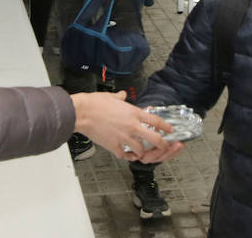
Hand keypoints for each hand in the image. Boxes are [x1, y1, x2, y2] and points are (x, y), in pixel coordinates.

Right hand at [70, 91, 184, 160]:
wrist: (82, 112)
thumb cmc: (94, 103)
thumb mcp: (111, 96)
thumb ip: (120, 97)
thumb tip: (122, 95)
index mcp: (133, 113)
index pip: (155, 121)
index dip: (165, 126)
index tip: (170, 130)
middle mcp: (131, 126)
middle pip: (154, 139)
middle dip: (162, 145)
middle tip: (163, 146)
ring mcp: (123, 137)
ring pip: (140, 150)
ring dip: (143, 152)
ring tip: (142, 152)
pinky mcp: (113, 146)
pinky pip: (124, 155)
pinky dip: (126, 156)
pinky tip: (127, 155)